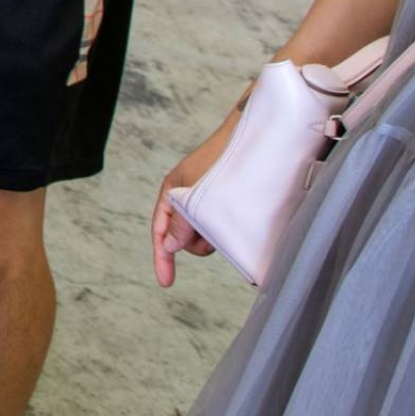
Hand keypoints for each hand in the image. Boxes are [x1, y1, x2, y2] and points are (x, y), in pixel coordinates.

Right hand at [151, 106, 240, 287]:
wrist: (253, 132)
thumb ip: (182, 223)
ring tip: (232, 224)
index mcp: (173, 192)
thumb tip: (169, 246)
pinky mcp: (224, 197)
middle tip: (216, 239)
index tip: (166, 283)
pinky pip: (218, 222)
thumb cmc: (223, 158)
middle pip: (184, 236)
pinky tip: (240, 224)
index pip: (161, 231)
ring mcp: (206, 197)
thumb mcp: (196, 194)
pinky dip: (225, 229)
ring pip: (204, 231)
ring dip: (214, 235)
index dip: (162, 258)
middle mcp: (187, 196)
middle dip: (196, 243)